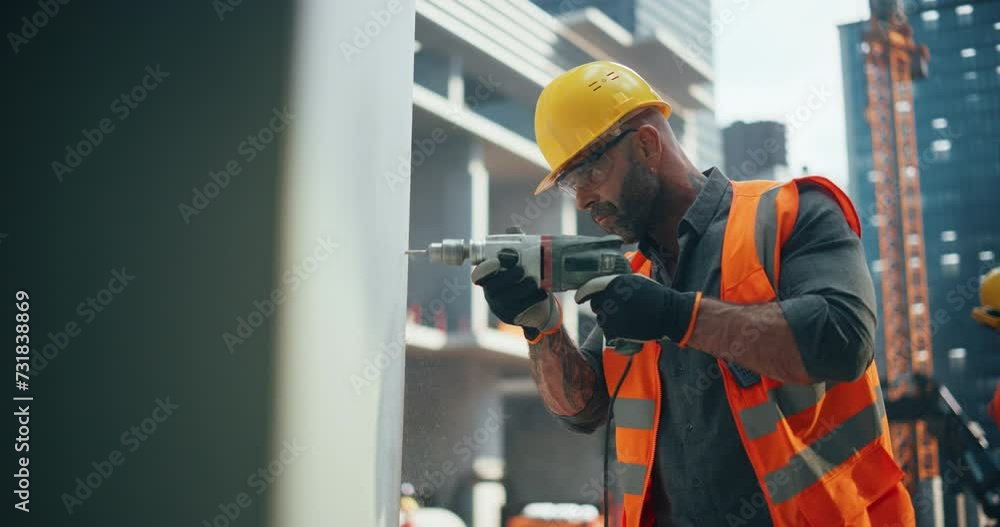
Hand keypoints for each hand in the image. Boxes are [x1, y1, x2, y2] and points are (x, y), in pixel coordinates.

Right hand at [472, 249, 560, 339]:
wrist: (540, 303)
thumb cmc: (526, 276)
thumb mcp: (523, 258)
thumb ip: (516, 244)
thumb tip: (512, 229)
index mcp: (489, 277)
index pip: (479, 275)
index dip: (485, 268)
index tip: (497, 261)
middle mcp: (490, 293)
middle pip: (493, 287)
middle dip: (507, 277)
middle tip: (522, 270)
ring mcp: (500, 307)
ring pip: (507, 299)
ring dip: (522, 288)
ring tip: (535, 281)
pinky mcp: (512, 317)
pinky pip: (521, 309)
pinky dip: (533, 298)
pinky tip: (543, 291)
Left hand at [580, 274, 698, 342]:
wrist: (669, 313)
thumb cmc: (656, 296)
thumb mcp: (636, 281)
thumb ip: (618, 282)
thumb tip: (604, 287)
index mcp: (614, 283)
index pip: (589, 287)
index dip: (582, 294)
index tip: (579, 298)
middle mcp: (609, 297)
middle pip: (595, 305)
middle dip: (602, 307)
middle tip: (616, 310)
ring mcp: (610, 314)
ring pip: (602, 319)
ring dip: (610, 320)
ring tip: (628, 319)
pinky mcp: (614, 330)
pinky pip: (609, 332)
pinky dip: (616, 332)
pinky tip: (628, 329)